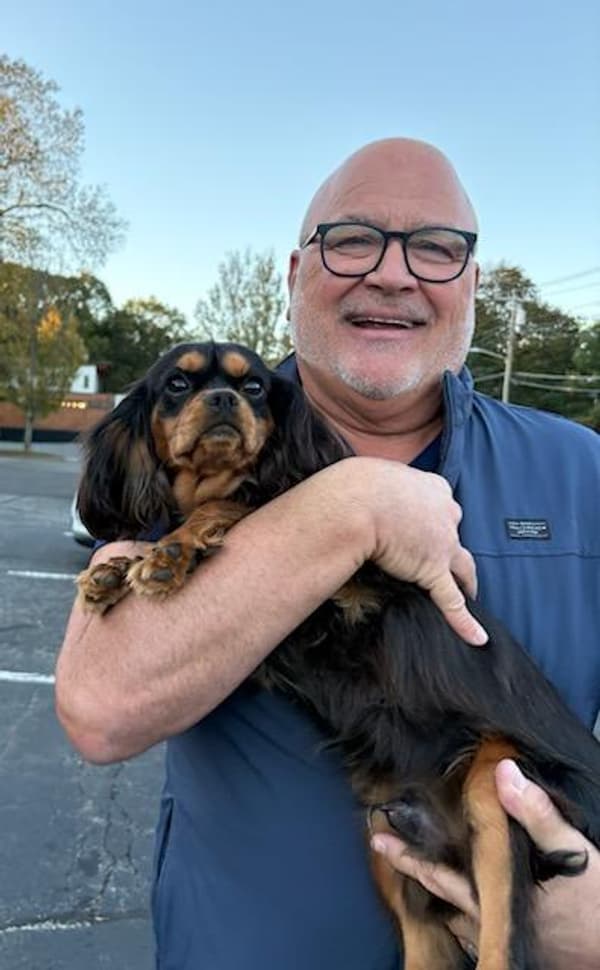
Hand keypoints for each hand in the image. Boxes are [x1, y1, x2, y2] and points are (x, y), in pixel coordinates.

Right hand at [351, 458, 486, 644]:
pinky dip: (465, 622)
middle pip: (454, 533)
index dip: (436, 518)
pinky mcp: (432, 570)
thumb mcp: (379, 475)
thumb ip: (386, 486)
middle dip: (449, 545)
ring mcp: (443, 544)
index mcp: (435, 488)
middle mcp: (446, 514)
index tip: (429, 523)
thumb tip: (370, 491)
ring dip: (466, 580)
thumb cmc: (361, 485)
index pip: (443, 504)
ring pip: (463, 567)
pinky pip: (452, 601)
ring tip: (469, 591)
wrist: (358, 502)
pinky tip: (476, 637)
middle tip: (437, 554)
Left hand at [370, 760, 599, 968]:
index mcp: (495, 895)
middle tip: (382, 845)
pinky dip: (461, 914)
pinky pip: (476, 933)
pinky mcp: (521, 949)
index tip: (380, 836)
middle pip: (441, 892)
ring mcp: (502, 938)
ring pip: (456, 916)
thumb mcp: (571, 849)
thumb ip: (536, 812)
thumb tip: (502, 771)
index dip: (410, 855)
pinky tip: (460, 901)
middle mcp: (490, 921)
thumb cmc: (596, 900)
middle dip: (411, 867)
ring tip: (416, 869)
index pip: (442, 874)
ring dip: (436, 891)